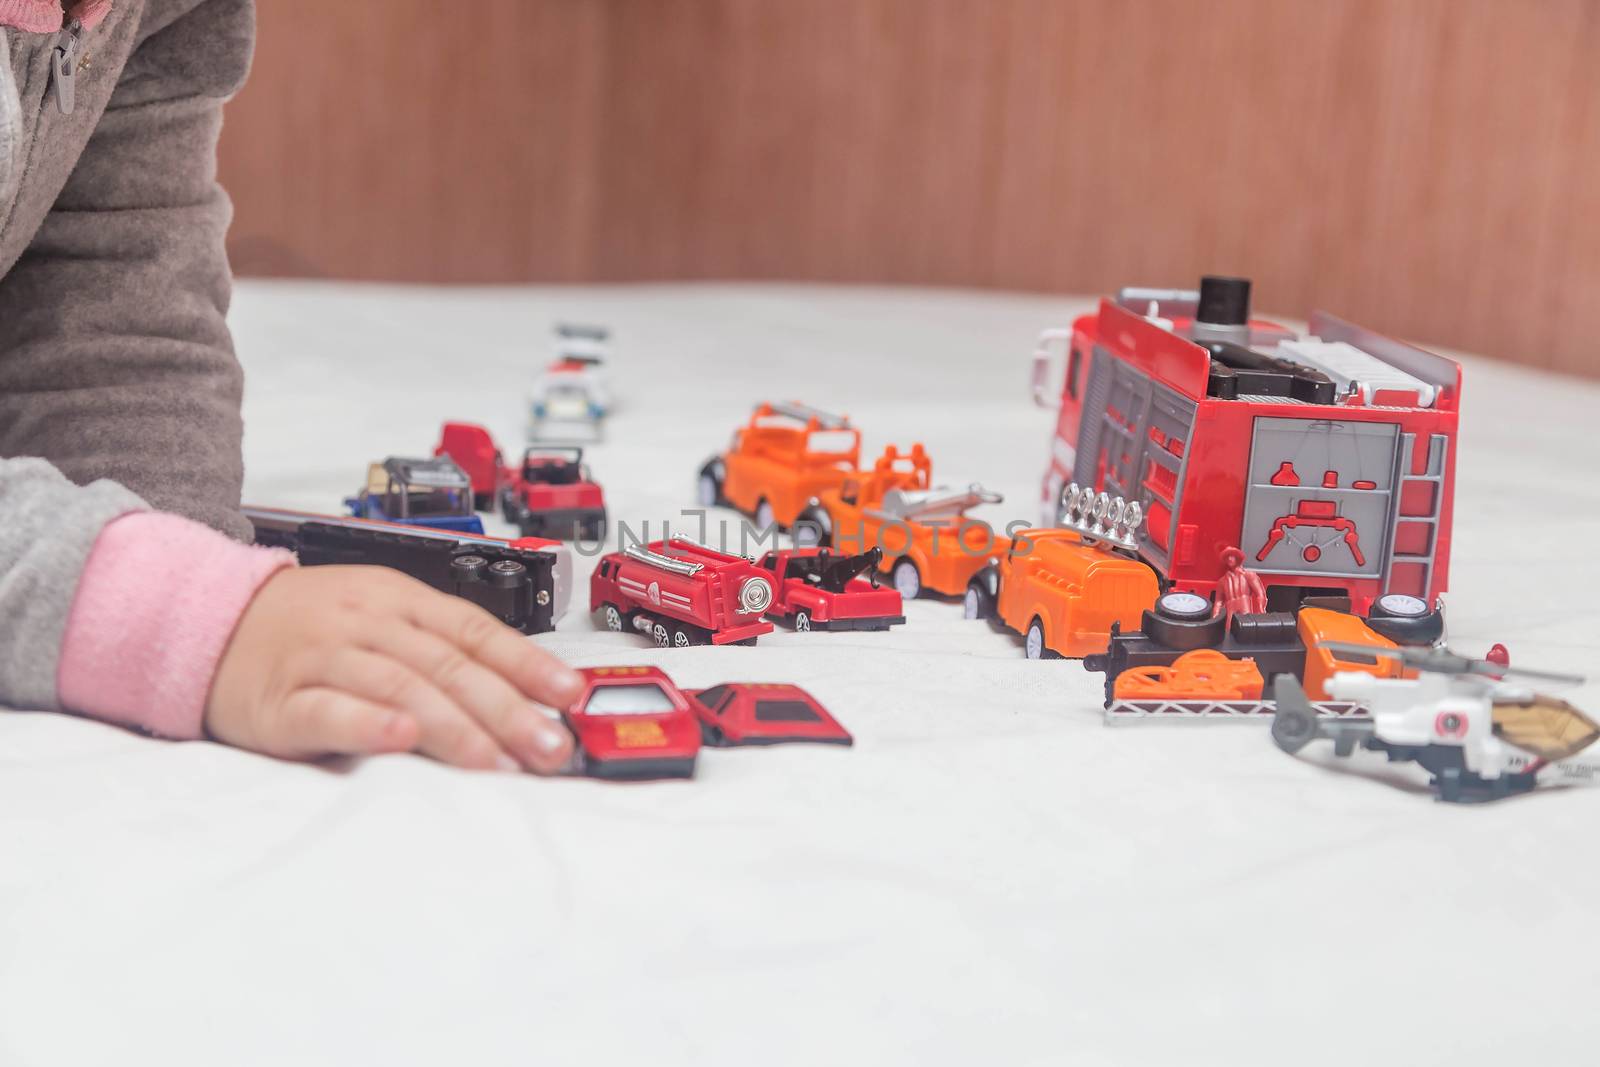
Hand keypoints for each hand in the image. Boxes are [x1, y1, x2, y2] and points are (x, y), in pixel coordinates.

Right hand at [205, 565, 582, 772]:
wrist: (208, 621)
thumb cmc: (309, 626)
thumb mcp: (381, 616)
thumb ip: (441, 650)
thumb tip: (524, 695)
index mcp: (400, 600)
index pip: (476, 630)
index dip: (526, 663)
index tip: (569, 694)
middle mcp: (368, 622)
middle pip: (448, 664)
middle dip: (507, 709)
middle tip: (547, 747)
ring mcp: (323, 657)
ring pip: (400, 685)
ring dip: (455, 726)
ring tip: (495, 761)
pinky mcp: (280, 700)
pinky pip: (327, 710)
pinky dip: (368, 724)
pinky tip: (401, 739)